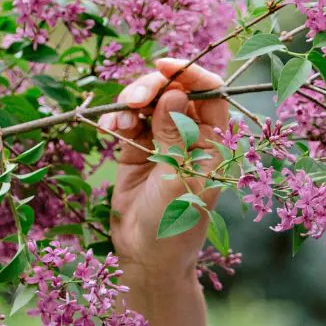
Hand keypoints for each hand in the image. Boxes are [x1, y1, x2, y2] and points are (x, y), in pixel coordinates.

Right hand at [99, 57, 231, 277]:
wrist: (147, 257)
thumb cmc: (174, 224)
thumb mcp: (177, 179)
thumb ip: (174, 135)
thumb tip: (175, 92)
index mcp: (214, 142)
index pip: (211, 95)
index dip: (193, 75)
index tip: (167, 67)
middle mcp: (190, 136)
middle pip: (176, 91)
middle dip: (154, 87)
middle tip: (135, 98)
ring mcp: (161, 141)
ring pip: (149, 101)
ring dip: (133, 99)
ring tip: (121, 116)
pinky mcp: (135, 149)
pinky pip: (127, 120)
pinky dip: (118, 116)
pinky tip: (111, 127)